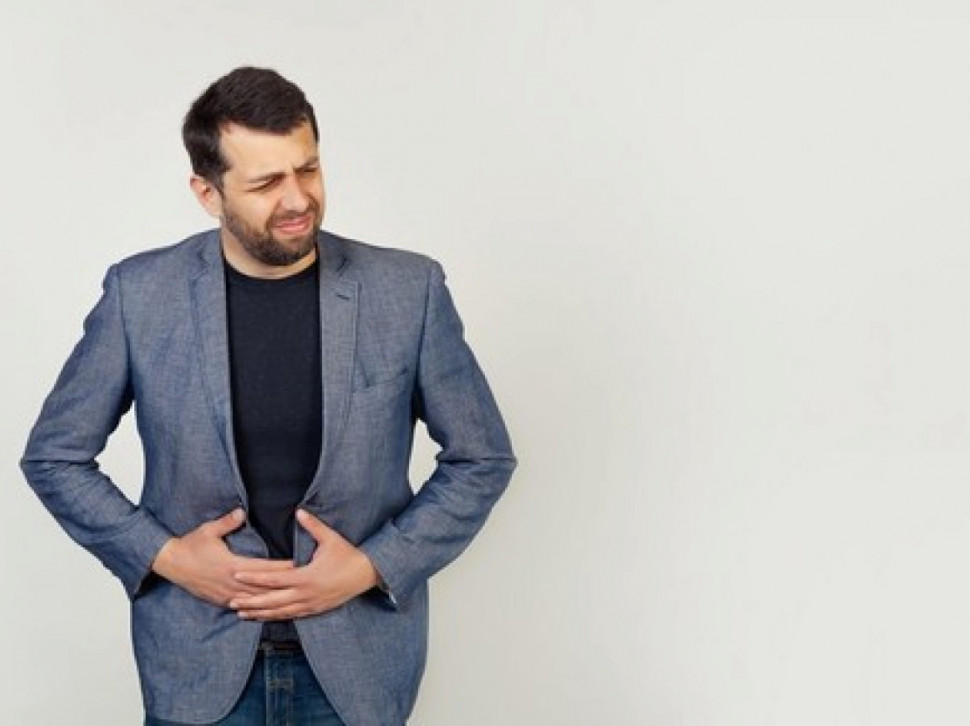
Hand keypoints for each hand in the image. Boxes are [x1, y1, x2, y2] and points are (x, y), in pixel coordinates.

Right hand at [151, 508, 294, 607]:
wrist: (170, 563)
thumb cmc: (191, 545)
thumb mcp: (208, 530)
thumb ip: (227, 522)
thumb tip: (241, 512)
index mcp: (231, 565)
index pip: (263, 568)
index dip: (281, 567)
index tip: (297, 565)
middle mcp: (230, 582)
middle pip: (263, 587)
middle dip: (282, 586)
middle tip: (301, 584)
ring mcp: (225, 594)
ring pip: (253, 601)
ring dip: (271, 599)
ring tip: (289, 598)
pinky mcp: (219, 600)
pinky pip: (241, 606)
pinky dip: (255, 608)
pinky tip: (266, 609)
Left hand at [229, 509, 379, 620]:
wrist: (367, 575)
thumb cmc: (348, 555)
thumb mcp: (331, 538)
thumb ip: (313, 526)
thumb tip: (298, 511)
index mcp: (306, 576)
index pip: (274, 578)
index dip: (254, 576)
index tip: (237, 574)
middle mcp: (306, 594)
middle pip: (272, 600)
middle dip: (250, 601)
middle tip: (230, 600)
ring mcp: (310, 604)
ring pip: (280, 612)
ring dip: (259, 613)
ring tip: (241, 613)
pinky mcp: (315, 610)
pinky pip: (291, 616)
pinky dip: (275, 617)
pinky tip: (264, 617)